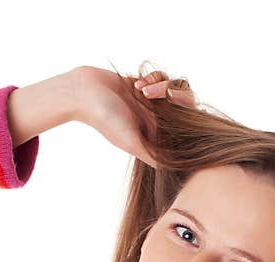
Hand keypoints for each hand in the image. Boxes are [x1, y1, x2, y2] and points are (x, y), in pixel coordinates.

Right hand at [72, 65, 196, 167]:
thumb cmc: (105, 119)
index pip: (185, 128)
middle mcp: (155, 118)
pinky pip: (162, 78)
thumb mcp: (131, 142)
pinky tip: (137, 84)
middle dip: (180, 97)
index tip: (180, 109)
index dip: (190, 117)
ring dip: (162, 86)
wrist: (84, 92)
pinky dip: (153, 78)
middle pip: (185, 106)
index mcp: (156, 134)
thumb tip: (172, 169)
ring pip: (174, 89)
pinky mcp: (144, 83)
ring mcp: (151, 100)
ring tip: (143, 89)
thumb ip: (152, 155)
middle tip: (170, 95)